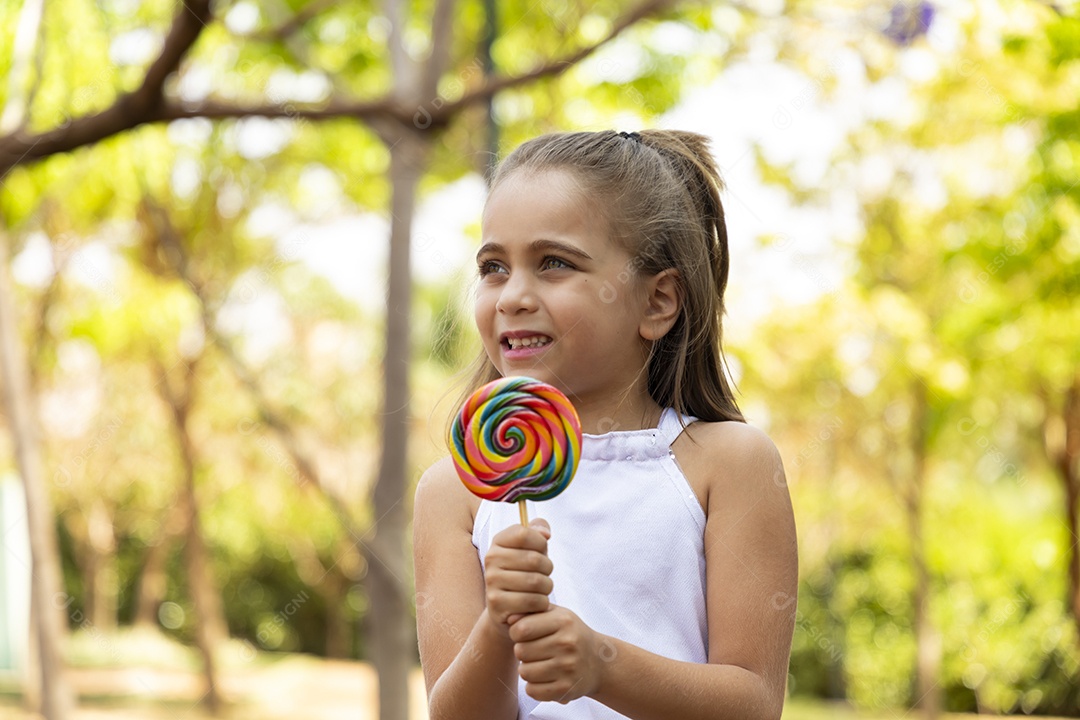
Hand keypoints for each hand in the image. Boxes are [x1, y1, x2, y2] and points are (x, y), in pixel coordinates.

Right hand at [483, 518, 553, 637]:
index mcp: (498, 541)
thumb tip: (544, 533)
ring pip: (536, 582)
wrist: (506, 608)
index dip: (540, 543)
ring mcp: (491, 581)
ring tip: (541, 589)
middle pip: (534, 559)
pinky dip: (542, 603)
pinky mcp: (496, 603)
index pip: (524, 534)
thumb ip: (538, 530)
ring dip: (547, 587)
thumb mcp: (531, 548)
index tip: (541, 551)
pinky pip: (532, 601)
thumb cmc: (523, 572)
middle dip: (548, 568)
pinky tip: (536, 603)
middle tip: (545, 574)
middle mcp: (491, 558)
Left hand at [509, 605, 611, 702]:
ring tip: (538, 663)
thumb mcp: (557, 615)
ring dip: (527, 669)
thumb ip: (532, 612)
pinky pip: (533, 691)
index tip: (524, 634)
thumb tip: (509, 618)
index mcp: (563, 622)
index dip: (516, 633)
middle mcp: (567, 644)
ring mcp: (568, 668)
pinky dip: (533, 686)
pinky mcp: (567, 689)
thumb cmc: (571, 634)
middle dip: (522, 651)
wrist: (599, 661)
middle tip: (533, 651)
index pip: (521, 629)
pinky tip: (543, 677)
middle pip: (520, 652)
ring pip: (525, 672)